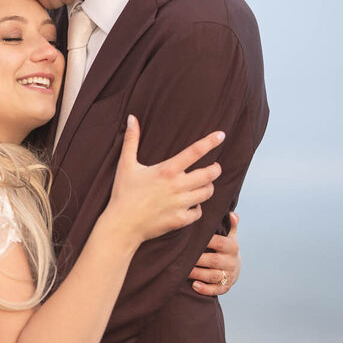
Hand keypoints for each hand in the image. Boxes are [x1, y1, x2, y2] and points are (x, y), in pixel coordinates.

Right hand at [107, 119, 224, 246]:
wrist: (122, 225)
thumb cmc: (123, 194)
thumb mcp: (125, 164)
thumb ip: (131, 140)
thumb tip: (131, 118)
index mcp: (167, 170)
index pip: (194, 152)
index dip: (210, 142)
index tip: (221, 135)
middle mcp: (177, 186)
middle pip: (209, 174)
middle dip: (215, 169)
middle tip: (214, 167)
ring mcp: (180, 204)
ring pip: (207, 192)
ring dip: (208, 187)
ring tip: (203, 185)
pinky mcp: (180, 220)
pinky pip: (199, 212)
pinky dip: (198, 208)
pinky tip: (192, 204)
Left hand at [190, 212, 241, 296]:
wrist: (235, 267)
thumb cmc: (226, 248)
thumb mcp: (230, 236)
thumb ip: (230, 225)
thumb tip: (233, 214)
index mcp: (232, 247)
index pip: (219, 242)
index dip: (206, 240)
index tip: (191, 238)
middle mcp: (231, 261)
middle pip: (213, 260)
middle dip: (197, 259)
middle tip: (182, 256)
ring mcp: (228, 275)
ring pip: (213, 275)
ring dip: (198, 274)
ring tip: (184, 271)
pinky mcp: (225, 287)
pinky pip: (216, 290)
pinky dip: (205, 289)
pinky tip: (194, 286)